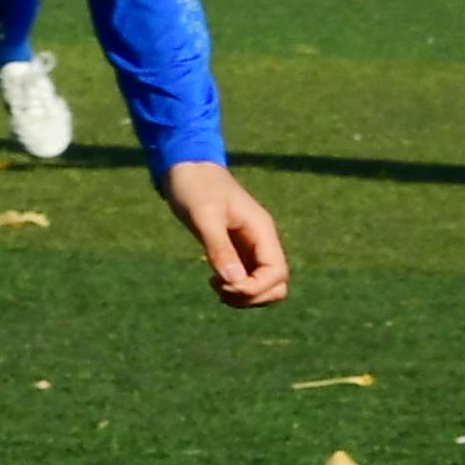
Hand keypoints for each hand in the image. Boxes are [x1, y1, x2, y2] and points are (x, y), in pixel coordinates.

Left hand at [161, 160, 287, 306]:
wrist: (187, 167)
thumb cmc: (195, 186)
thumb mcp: (203, 215)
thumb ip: (219, 247)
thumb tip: (234, 282)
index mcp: (261, 230)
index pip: (277, 273)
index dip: (255, 289)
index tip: (225, 286)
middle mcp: (262, 241)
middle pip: (277, 285)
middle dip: (252, 297)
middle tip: (219, 289)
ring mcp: (251, 247)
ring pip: (264, 286)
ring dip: (243, 296)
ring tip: (215, 286)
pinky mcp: (238, 250)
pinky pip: (248, 279)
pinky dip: (235, 289)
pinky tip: (214, 280)